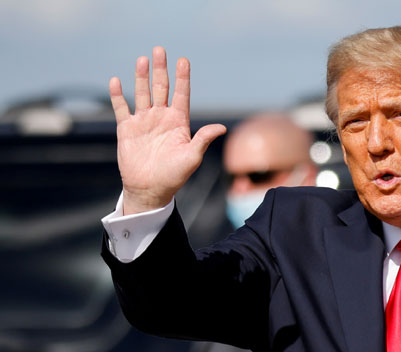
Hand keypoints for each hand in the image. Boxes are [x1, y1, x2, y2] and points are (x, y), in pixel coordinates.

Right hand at [109, 46, 226, 214]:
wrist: (150, 189)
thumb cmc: (174, 175)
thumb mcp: (191, 157)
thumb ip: (203, 139)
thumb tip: (221, 127)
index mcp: (178, 122)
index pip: (181, 94)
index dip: (182, 78)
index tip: (184, 60)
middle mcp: (161, 118)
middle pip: (161, 88)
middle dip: (161, 69)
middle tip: (160, 50)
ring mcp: (144, 122)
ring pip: (142, 93)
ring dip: (141, 76)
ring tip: (142, 59)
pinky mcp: (127, 129)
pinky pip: (121, 108)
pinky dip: (118, 95)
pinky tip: (116, 81)